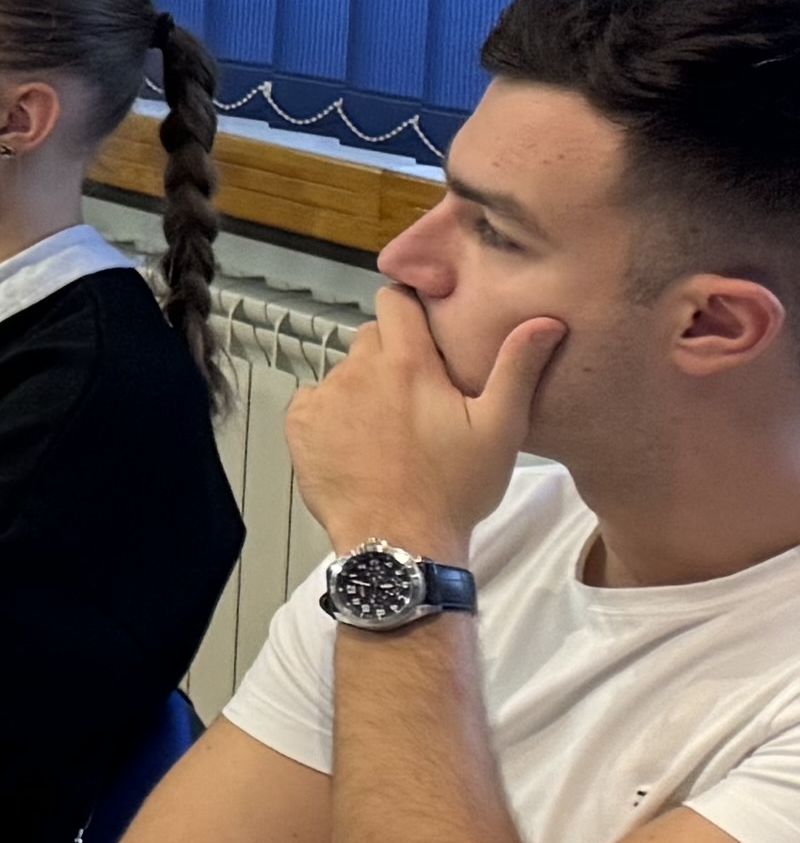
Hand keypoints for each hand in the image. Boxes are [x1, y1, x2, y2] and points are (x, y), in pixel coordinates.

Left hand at [291, 285, 559, 561]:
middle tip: (420, 395)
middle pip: (371, 339)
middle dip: (394, 355)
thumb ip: (517, 368)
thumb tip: (545, 321)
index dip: (410, 307)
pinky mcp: (298, 425)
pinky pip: (315, 402)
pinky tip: (360, 444)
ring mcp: (323, 398)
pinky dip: (333, 414)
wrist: (399, 542)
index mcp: (408, 364)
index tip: (427, 328)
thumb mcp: (500, 429)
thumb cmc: (455, 488)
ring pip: (345, 373)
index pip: (394, 300)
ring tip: (392, 429)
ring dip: (365, 388)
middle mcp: (358, 371)